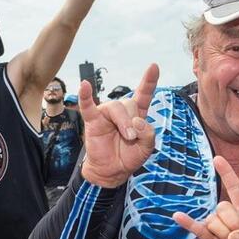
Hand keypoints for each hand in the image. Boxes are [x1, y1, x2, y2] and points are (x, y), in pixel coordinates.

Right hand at [79, 64, 158, 187]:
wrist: (113, 171)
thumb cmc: (129, 156)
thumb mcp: (147, 148)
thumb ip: (148, 134)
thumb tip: (137, 121)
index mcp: (137, 114)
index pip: (143, 94)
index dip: (149, 81)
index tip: (154, 66)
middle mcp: (121, 110)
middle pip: (130, 103)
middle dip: (134, 121)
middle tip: (132, 138)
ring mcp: (106, 114)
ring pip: (116, 107)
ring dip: (123, 121)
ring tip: (127, 136)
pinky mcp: (92, 121)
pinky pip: (87, 106)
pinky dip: (85, 96)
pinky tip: (84, 86)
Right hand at [172, 156, 238, 238]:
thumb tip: (232, 236)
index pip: (235, 190)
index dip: (227, 175)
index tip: (218, 159)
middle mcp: (230, 216)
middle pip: (223, 207)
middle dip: (232, 224)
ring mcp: (218, 227)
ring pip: (213, 221)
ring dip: (223, 235)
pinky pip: (198, 229)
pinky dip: (188, 223)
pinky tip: (178, 217)